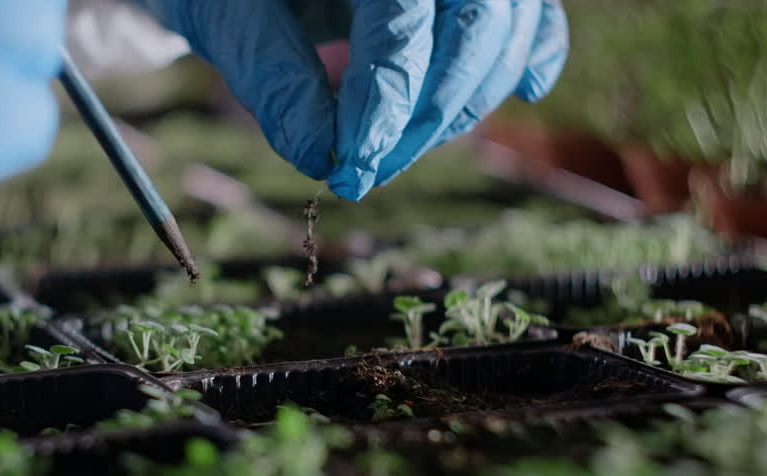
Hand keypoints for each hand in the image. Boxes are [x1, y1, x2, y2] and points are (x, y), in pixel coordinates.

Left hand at [133, 0, 567, 199]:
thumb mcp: (230, 12)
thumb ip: (272, 76)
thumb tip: (317, 155)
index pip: (400, 18)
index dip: (382, 104)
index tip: (352, 169)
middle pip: (475, 24)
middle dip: (427, 114)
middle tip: (370, 170)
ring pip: (511, 28)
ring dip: (465, 106)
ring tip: (396, 149)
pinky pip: (536, 17)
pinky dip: (530, 57)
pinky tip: (520, 93)